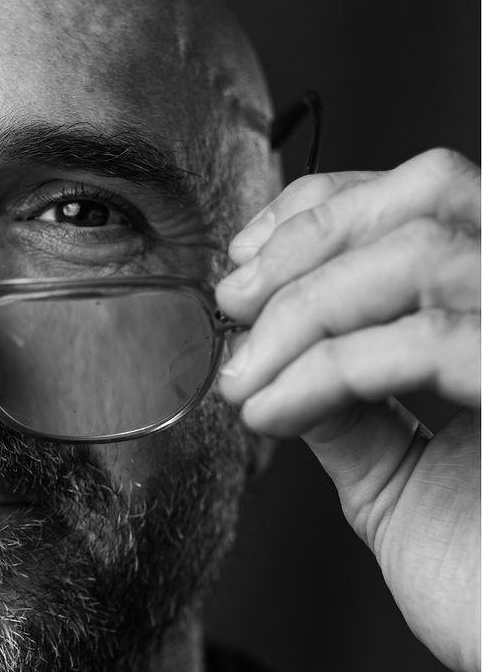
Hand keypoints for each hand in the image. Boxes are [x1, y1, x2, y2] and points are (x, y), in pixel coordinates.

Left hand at [215, 148, 479, 671]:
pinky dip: (326, 368)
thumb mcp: (401, 480)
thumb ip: (348, 408)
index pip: (433, 198)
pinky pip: (429, 342)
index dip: (329, 208)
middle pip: (436, 191)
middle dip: (311, 237)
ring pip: (424, 252)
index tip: (246, 260)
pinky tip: (272, 410)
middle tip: (234, 300)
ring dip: (304, 307)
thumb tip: (275, 355)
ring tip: (245, 371)